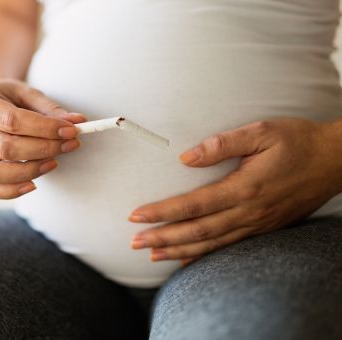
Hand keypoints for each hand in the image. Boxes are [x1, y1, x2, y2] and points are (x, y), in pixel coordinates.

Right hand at [0, 79, 85, 198]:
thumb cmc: (9, 100)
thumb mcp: (28, 95)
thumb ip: (50, 109)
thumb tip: (77, 122)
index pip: (12, 120)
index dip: (44, 128)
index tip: (71, 131)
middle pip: (5, 148)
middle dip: (43, 149)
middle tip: (69, 145)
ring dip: (29, 171)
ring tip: (53, 163)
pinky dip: (11, 191)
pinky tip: (33, 184)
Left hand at [129, 118, 341, 263]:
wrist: (336, 161)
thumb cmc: (297, 141)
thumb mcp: (262, 132)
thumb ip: (223, 144)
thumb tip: (187, 157)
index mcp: (245, 187)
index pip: (193, 205)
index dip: (162, 213)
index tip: (136, 217)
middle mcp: (249, 212)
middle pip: (197, 231)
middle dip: (163, 238)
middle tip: (134, 243)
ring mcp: (257, 224)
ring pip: (211, 244)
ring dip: (178, 250)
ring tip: (151, 255)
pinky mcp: (264, 229)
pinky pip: (228, 247)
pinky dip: (204, 255)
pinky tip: (185, 258)